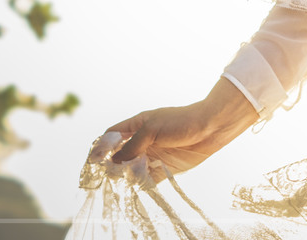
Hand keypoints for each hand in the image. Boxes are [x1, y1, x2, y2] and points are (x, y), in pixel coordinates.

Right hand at [98, 78, 258, 182]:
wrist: (211, 127)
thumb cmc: (182, 121)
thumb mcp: (152, 129)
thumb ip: (132, 145)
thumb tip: (114, 162)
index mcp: (136, 126)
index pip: (111, 136)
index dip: (101, 146)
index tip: (94, 159)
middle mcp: (141, 141)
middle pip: (118, 155)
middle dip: (112, 165)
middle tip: (110, 173)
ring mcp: (151, 155)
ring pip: (130, 169)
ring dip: (125, 175)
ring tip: (124, 178)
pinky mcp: (162, 168)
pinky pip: (146, 179)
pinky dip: (140, 183)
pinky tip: (137, 184)